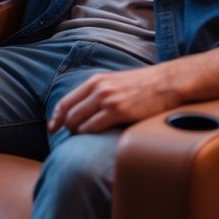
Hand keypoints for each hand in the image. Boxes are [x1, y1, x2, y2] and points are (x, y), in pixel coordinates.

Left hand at [48, 63, 179, 134]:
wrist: (166, 82)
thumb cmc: (142, 85)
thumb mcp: (114, 82)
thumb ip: (98, 92)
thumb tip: (83, 108)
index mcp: (95, 81)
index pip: (66, 101)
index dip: (56, 117)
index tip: (52, 128)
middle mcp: (98, 88)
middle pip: (69, 114)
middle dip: (68, 128)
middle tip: (73, 137)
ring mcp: (107, 99)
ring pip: (78, 122)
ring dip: (78, 133)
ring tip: (85, 137)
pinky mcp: (119, 111)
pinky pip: (93, 127)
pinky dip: (89, 134)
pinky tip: (95, 137)